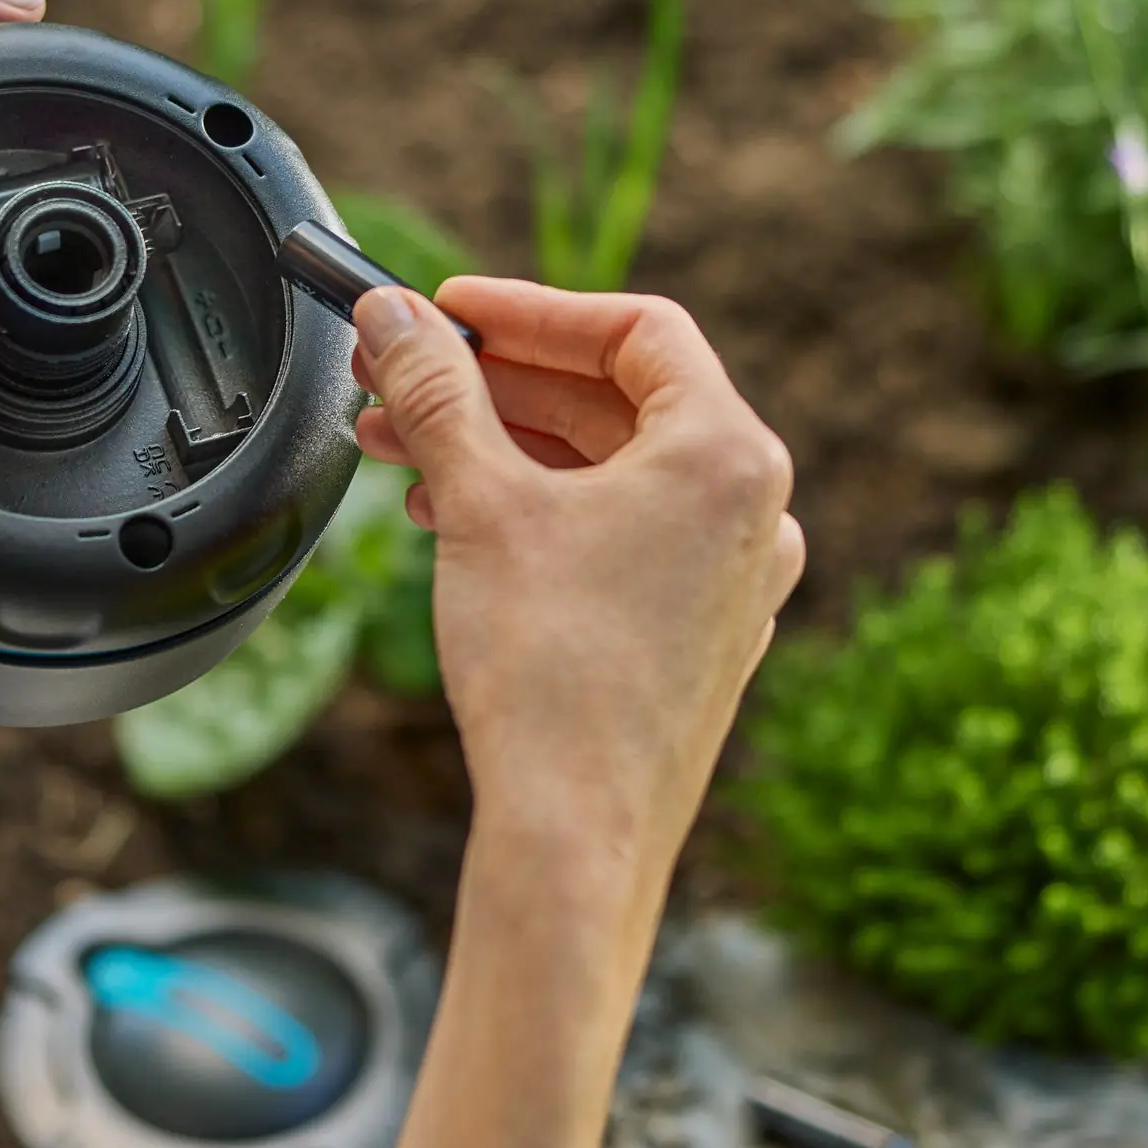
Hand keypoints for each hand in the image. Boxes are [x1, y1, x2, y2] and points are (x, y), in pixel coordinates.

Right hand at [349, 277, 804, 888]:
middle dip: (495, 386)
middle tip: (400, 375)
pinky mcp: (699, 635)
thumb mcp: (480, 505)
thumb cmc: (552, 675)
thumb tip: (393, 316)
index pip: (636, 329)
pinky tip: (452, 520)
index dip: (532, 310)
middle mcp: (755, 511)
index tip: (449, 309)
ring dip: (503, 449)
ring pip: (609, 474)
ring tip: (401, 449)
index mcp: (729, 455)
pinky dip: (539, 513)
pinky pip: (619, 537)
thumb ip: (437, 391)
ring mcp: (733, 579)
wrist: (577, 837)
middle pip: (616, 401)